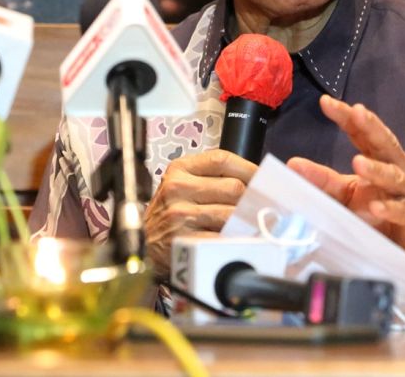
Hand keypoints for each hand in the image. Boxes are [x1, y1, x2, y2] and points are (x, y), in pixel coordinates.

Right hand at [143, 149, 256, 277]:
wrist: (142, 246)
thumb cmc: (168, 214)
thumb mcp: (182, 186)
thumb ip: (211, 179)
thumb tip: (256, 182)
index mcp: (180, 169)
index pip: (222, 159)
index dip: (248, 168)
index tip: (262, 179)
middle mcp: (178, 188)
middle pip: (233, 187)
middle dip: (250, 200)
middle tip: (258, 208)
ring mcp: (180, 214)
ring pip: (231, 213)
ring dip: (245, 222)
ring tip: (250, 225)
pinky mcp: (185, 239)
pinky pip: (222, 237)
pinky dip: (235, 240)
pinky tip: (237, 240)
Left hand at [287, 95, 404, 271]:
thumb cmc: (388, 208)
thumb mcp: (352, 193)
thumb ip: (326, 180)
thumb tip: (292, 165)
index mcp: (381, 157)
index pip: (363, 133)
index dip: (347, 117)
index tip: (326, 102)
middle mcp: (398, 167)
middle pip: (383, 142)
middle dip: (369, 126)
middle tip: (354, 113)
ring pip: (393, 176)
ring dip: (376, 170)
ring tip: (358, 163)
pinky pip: (402, 211)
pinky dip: (390, 209)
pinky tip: (377, 208)